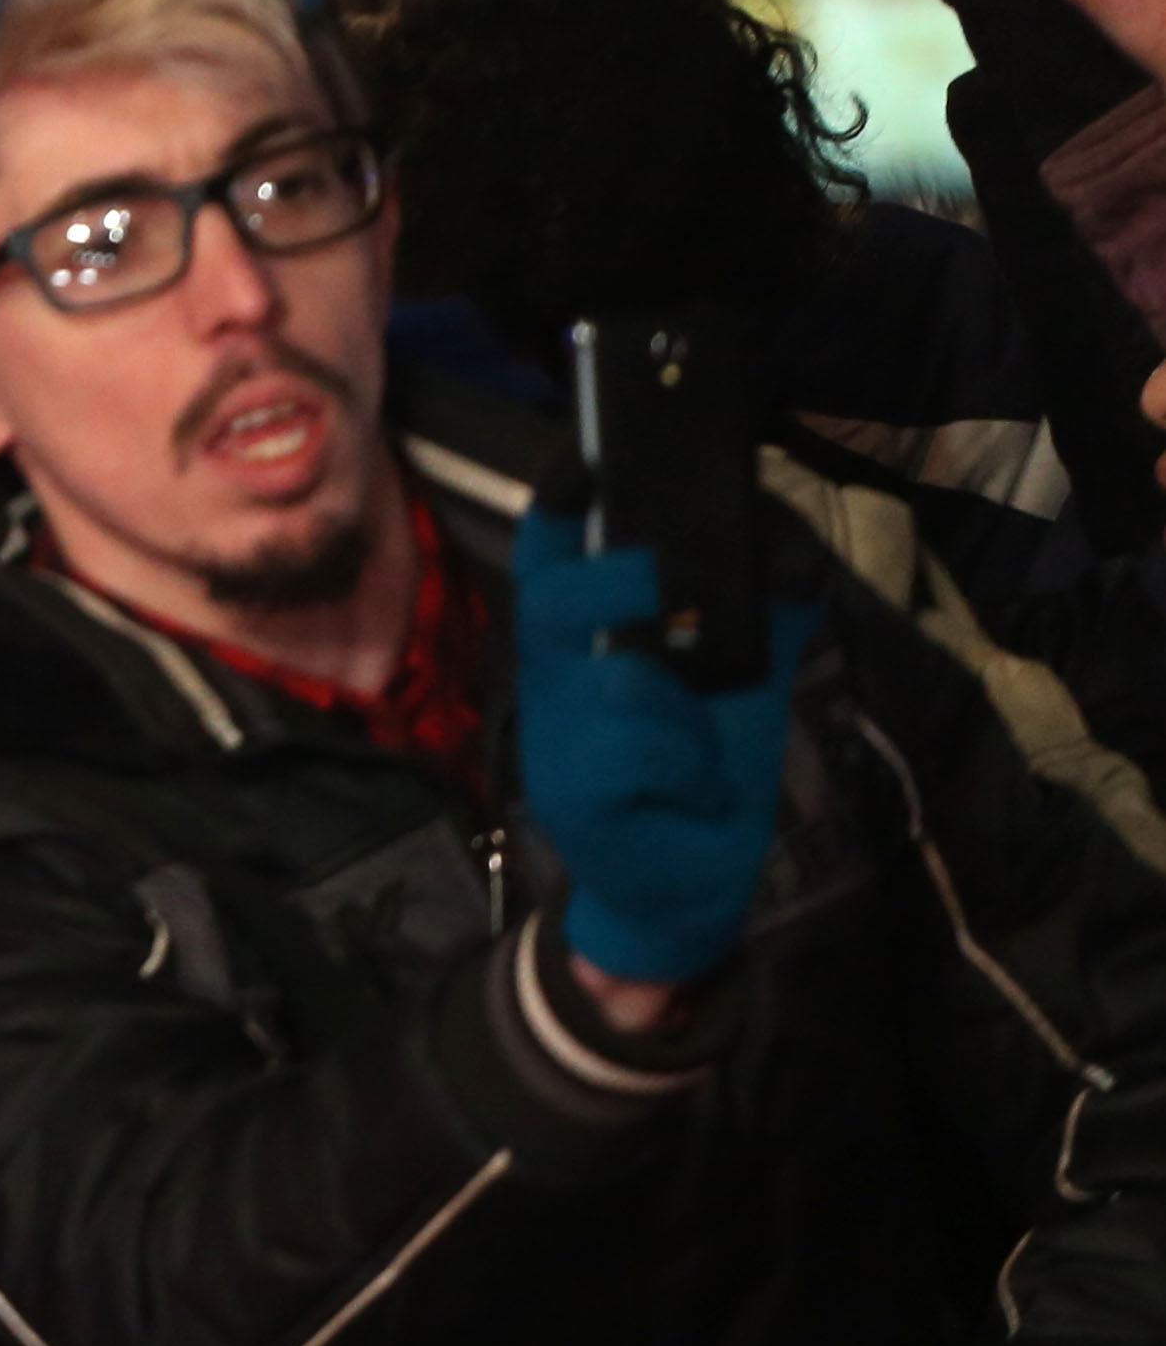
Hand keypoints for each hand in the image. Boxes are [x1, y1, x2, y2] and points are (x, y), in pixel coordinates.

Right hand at [511, 508, 815, 991]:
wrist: (682, 888)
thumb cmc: (704, 771)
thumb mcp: (747, 678)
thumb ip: (766, 610)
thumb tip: (792, 546)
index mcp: (589, 637)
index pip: (555, 552)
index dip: (561, 500)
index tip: (586, 456)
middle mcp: (558, 675)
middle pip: (553, 596)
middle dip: (616, 579)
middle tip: (663, 579)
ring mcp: (555, 733)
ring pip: (613, 678)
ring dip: (676, 703)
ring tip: (692, 743)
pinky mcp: (569, 789)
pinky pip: (635, 748)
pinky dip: (681, 762)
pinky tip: (684, 789)